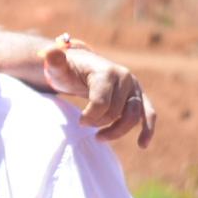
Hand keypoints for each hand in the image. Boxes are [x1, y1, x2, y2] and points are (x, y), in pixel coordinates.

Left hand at [41, 43, 155, 147]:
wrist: (81, 66)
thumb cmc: (67, 70)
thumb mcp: (57, 66)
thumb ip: (53, 60)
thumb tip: (49, 53)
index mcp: (106, 71)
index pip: (102, 102)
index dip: (90, 116)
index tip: (79, 121)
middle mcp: (125, 77)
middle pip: (116, 111)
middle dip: (99, 122)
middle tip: (84, 126)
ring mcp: (134, 86)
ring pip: (133, 116)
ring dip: (118, 131)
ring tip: (99, 138)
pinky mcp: (139, 95)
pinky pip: (148, 114)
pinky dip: (147, 129)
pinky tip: (142, 144)